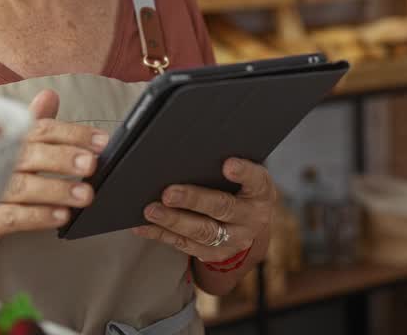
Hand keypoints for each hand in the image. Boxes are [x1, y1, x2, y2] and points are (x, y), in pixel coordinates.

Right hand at [0, 89, 109, 256]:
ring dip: (57, 190)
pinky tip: (60, 216)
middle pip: (31, 154)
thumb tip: (50, 95)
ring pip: (23, 187)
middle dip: (64, 157)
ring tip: (84, 194)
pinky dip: (38, 216)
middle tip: (91, 164)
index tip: (102, 141)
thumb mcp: (9, 149)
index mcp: (5, 140)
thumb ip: (33, 125)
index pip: (40, 129)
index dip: (73, 133)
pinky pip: (11, 218)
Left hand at [131, 158, 275, 261]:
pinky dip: (163, 234)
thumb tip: (187, 153)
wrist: (249, 224)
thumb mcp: (244, 177)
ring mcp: (234, 240)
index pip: (256, 179)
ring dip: (174, 221)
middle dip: (193, 200)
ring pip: (203, 232)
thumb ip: (225, 166)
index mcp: (261, 192)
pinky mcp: (216, 254)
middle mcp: (252, 218)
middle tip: (169, 193)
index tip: (228, 165)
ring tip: (151, 211)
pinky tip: (145, 226)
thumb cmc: (240, 189)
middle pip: (222, 208)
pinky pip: (186, 245)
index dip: (243, 172)